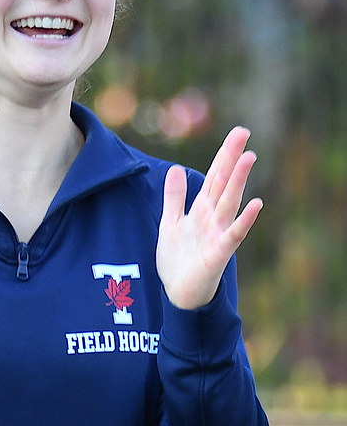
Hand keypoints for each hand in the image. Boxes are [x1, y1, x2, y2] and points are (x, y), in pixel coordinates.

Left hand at [157, 127, 262, 309]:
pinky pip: (233, 234)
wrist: (177, 293)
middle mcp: (213, 218)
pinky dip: (244, 220)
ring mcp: (218, 234)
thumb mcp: (170, 222)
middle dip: (232, 158)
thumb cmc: (177, 259)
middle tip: (244, 132)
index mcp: (201, 209)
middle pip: (224, 183)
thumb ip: (174, 197)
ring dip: (238, 180)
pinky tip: (257, 204)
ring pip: (229, 202)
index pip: (214, 176)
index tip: (237, 132)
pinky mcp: (219, 253)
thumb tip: (175, 168)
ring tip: (248, 157)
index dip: (224, 155)